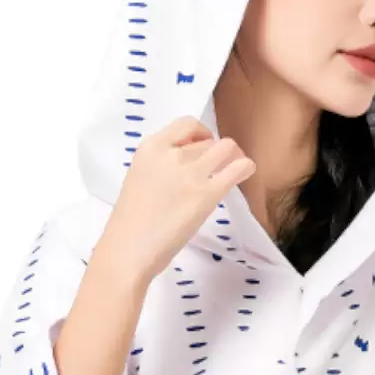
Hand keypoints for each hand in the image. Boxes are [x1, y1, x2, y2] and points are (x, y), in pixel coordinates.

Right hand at [101, 116, 256, 284]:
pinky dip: (245, 167)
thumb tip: (186, 168)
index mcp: (151, 148)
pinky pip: (237, 168)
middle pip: (207, 142)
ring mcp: (190, 173)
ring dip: (234, 156)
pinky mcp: (207, 194)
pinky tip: (246, 172)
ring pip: (226, 148)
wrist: (128, 249)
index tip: (204, 144)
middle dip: (217, 152)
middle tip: (221, 166)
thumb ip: (161, 166)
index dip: (201, 133)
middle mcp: (172, 155)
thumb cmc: (130, 224)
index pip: (186, 125)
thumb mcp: (140, 178)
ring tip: (235, 168)